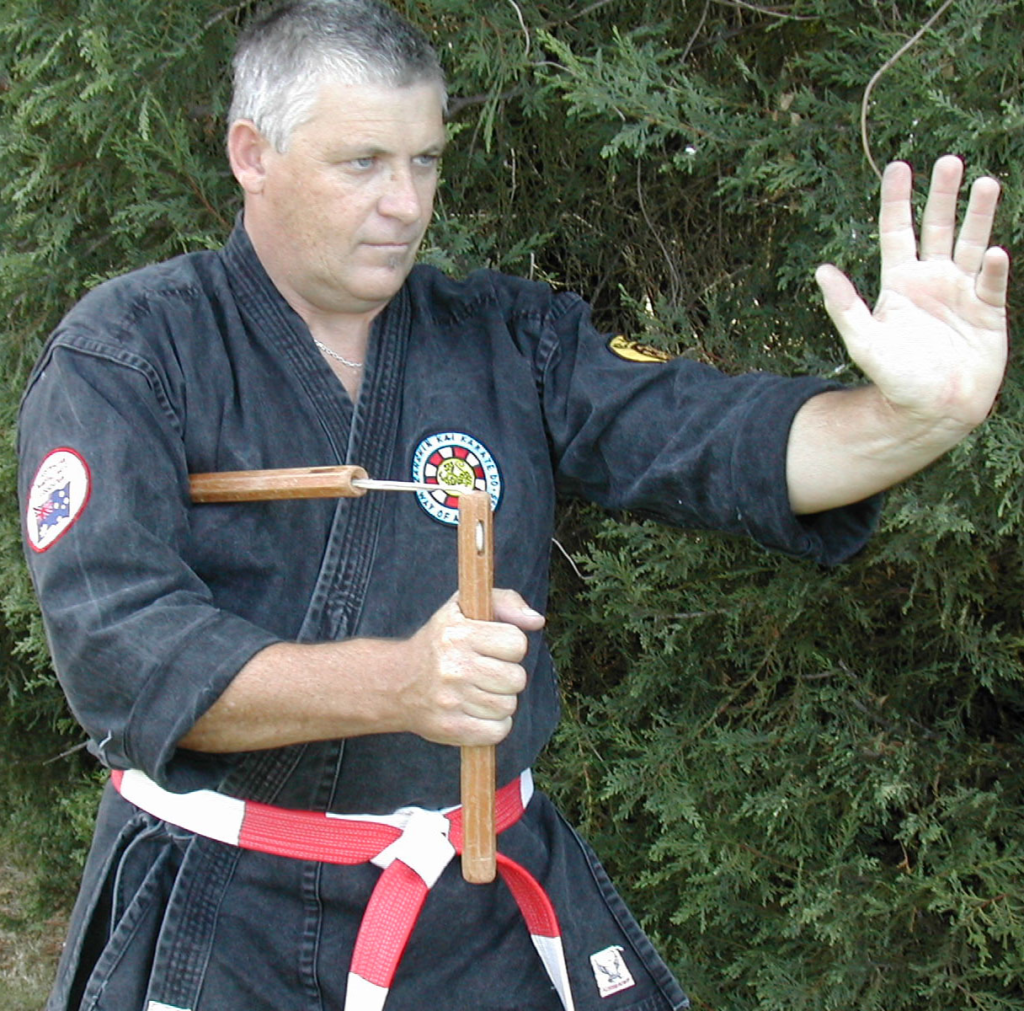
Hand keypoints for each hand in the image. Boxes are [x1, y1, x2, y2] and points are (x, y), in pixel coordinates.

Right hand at [396, 589, 544, 746]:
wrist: (396, 682)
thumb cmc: (439, 641)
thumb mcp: (463, 607)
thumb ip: (505, 601)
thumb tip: (536, 621)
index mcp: (459, 634)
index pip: (516, 643)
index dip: (510, 646)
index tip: (493, 648)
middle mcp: (454, 667)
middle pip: (516, 678)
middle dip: (506, 676)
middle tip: (486, 672)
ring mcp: (451, 700)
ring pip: (508, 706)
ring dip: (499, 700)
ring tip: (478, 691)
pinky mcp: (451, 728)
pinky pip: (498, 730)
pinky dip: (494, 724)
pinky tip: (477, 712)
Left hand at [815, 155, 1008, 434]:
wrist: (932, 410)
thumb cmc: (895, 379)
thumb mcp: (864, 342)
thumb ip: (845, 308)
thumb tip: (821, 271)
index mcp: (900, 283)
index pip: (898, 231)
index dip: (898, 200)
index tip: (900, 166)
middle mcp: (933, 281)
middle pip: (939, 227)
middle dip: (943, 195)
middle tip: (949, 161)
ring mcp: (963, 293)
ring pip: (973, 243)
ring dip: (979, 215)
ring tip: (986, 183)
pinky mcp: (989, 312)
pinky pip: (994, 283)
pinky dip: (995, 269)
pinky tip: (995, 254)